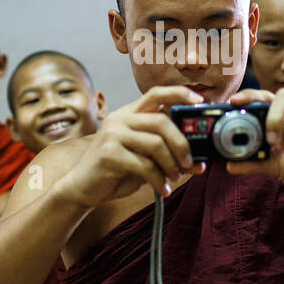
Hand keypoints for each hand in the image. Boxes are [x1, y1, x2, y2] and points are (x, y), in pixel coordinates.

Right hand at [55, 86, 206, 206]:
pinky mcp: (109, 154)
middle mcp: (120, 119)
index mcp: (129, 114)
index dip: (179, 94)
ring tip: (174, 178)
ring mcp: (112, 135)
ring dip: (171, 165)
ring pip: (156, 144)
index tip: (199, 101)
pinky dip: (159, 181)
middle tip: (190, 162)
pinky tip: (162, 190)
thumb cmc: (115, 172)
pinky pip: (145, 166)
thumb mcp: (145, 161)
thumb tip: (201, 163)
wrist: (82, 188)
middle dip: (182, 143)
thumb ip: (169, 157)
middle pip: (161, 121)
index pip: (156, 93)